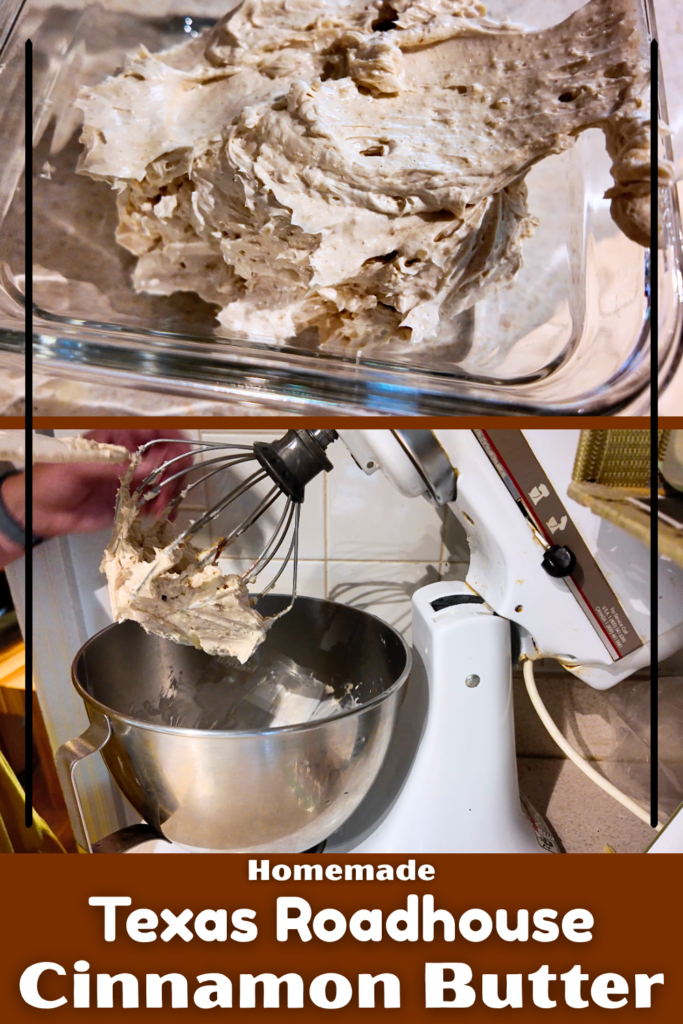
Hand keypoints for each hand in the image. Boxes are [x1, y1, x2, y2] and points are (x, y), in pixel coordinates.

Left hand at [2, 429, 193, 540]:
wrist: (38, 511)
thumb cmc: (53, 479)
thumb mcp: (81, 466)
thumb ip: (116, 466)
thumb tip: (151, 467)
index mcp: (119, 437)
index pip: (157, 430)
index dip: (174, 440)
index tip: (181, 458)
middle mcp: (132, 455)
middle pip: (170, 457)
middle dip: (174, 474)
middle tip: (166, 494)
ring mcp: (134, 478)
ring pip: (168, 480)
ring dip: (170, 494)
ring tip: (159, 511)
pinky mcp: (133, 501)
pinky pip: (157, 502)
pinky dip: (163, 509)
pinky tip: (157, 517)